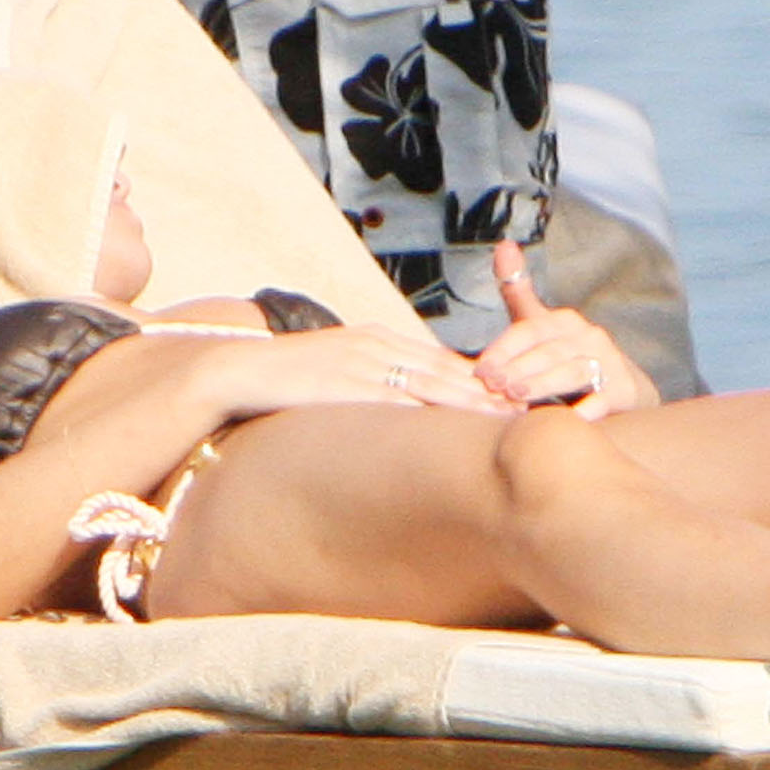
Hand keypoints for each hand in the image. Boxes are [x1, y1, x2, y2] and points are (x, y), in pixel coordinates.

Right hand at [203, 322, 513, 419]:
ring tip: (510, 418)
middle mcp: (377, 345)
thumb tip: (392, 412)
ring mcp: (365, 362)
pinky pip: (402, 400)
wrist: (239, 371)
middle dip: (490, 388)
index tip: (512, 397)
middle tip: (531, 407)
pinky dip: (436, 413)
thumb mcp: (333, 375)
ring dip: (474, 401)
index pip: (438, 360)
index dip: (478, 379)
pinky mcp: (350, 383)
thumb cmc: (283, 381)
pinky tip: (459, 430)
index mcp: (376, 339)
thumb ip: (365, 386)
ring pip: (433, 381)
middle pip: (446, 367)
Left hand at [473, 239, 657, 418]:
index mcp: (564, 321)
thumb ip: (519, 290)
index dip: (503, 349)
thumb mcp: (542, 325)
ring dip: (543, 385)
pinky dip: (583, 410)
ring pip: (572, 372)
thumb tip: (503, 244)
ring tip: (517, 397)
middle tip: (493, 386)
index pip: (529, 330)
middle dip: (518, 369)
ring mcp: (609, 363)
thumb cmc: (568, 357)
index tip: (480, 370)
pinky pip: (601, 401)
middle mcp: (588, 336)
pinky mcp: (622, 391)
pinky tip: (563, 420)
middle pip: (547, 352)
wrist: (623, 388)